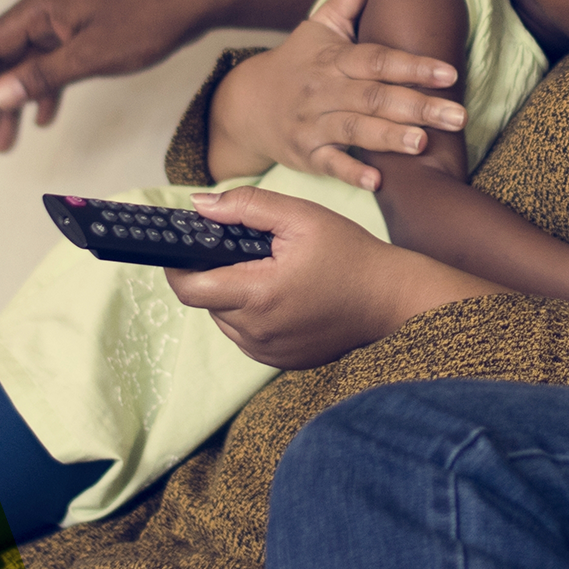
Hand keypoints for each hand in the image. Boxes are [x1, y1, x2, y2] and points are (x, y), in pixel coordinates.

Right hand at [0, 0, 206, 149]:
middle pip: (2, 54)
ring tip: (4, 140)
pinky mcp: (83, 26)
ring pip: (27, 62)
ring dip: (15, 99)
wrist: (193, 0)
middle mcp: (46, 6)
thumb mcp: (92, 55)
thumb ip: (42, 76)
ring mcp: (65, 16)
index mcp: (41, 4)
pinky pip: (52, 59)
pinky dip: (44, 88)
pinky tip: (43, 117)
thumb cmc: (148, 19)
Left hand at [164, 186, 503, 369]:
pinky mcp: (281, 361)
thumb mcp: (301, 217)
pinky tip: (282, 296)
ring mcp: (268, 351)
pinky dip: (253, 315)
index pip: (189, 288)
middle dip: (215, 274)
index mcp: (258, 294)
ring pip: (226, 319)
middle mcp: (258, 331)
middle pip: (208, 301)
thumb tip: (199, 207)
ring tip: (269, 272)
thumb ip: (246, 207)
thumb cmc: (350, 254)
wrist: (391, 299)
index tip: (184, 248)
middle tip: (246, 252)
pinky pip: (248, 336)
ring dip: (234, 295)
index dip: (177, 266)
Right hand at [208, 0, 467, 187]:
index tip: (449, 72)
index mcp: (335, 57)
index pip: (378, 59)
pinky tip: (377, 182)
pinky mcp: (305, 154)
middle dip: (417, 106)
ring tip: (424, 143)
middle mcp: (324, 89)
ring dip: (389, 137)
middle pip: (373, 97)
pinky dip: (351, 172)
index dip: (413, 65)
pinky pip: (329, 164)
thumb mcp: (323, 22)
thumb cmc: (299, 60)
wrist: (247, 103)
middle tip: (458, 115)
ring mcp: (313, 123)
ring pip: (355, 129)